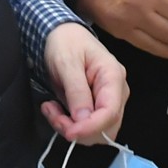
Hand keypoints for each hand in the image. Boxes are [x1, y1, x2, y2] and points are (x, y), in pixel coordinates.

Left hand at [40, 22, 128, 143]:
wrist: (62, 35)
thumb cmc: (66, 43)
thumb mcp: (67, 63)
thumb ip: (76, 91)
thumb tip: (83, 120)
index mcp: (113, 77)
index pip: (110, 112)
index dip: (91, 127)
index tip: (68, 132)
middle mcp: (116, 92)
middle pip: (107, 127)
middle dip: (79, 130)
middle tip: (53, 115)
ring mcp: (107, 100)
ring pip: (96, 131)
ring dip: (71, 128)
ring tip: (51, 110)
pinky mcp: (95, 107)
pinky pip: (86, 126)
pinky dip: (69, 124)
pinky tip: (54, 110)